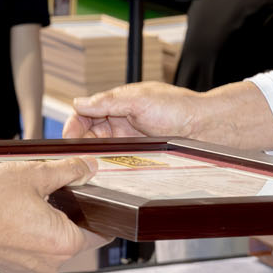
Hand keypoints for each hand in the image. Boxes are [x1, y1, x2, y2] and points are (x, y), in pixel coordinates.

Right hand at [0, 157, 105, 272]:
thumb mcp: (34, 174)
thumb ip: (67, 170)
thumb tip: (89, 166)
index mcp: (65, 243)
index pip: (99, 232)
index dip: (100, 213)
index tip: (94, 198)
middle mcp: (51, 263)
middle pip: (74, 236)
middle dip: (68, 214)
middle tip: (53, 190)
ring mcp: (30, 270)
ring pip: (51, 243)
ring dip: (46, 225)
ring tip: (29, 200)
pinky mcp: (11, 269)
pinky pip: (31, 250)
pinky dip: (28, 234)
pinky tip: (14, 215)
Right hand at [67, 80, 272, 150]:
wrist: (204, 127)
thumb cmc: (177, 107)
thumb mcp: (139, 100)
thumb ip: (107, 102)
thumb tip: (79, 102)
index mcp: (118, 103)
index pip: (85, 113)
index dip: (73, 124)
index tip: (68, 138)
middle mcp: (120, 121)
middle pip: (88, 134)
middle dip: (79, 144)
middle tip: (76, 157)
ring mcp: (128, 139)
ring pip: (100, 150)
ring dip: (91, 157)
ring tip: (85, 167)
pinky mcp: (137, 155)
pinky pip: (115, 161)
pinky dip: (105, 166)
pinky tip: (101, 172)